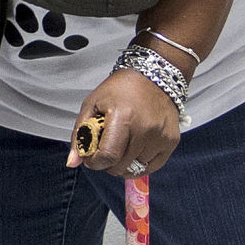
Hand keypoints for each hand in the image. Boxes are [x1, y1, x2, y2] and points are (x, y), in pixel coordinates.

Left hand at [65, 68, 180, 177]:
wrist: (154, 75)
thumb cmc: (119, 90)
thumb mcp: (92, 104)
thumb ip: (80, 135)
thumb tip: (72, 163)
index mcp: (122, 117)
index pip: (107, 156)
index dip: (94, 162)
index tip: (92, 157)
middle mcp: (145, 128)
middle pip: (120, 166)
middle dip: (108, 164)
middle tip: (106, 151)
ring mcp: (160, 136)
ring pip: (136, 168)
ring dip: (125, 164)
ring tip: (122, 146)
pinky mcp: (171, 140)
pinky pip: (153, 166)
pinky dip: (141, 164)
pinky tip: (135, 151)